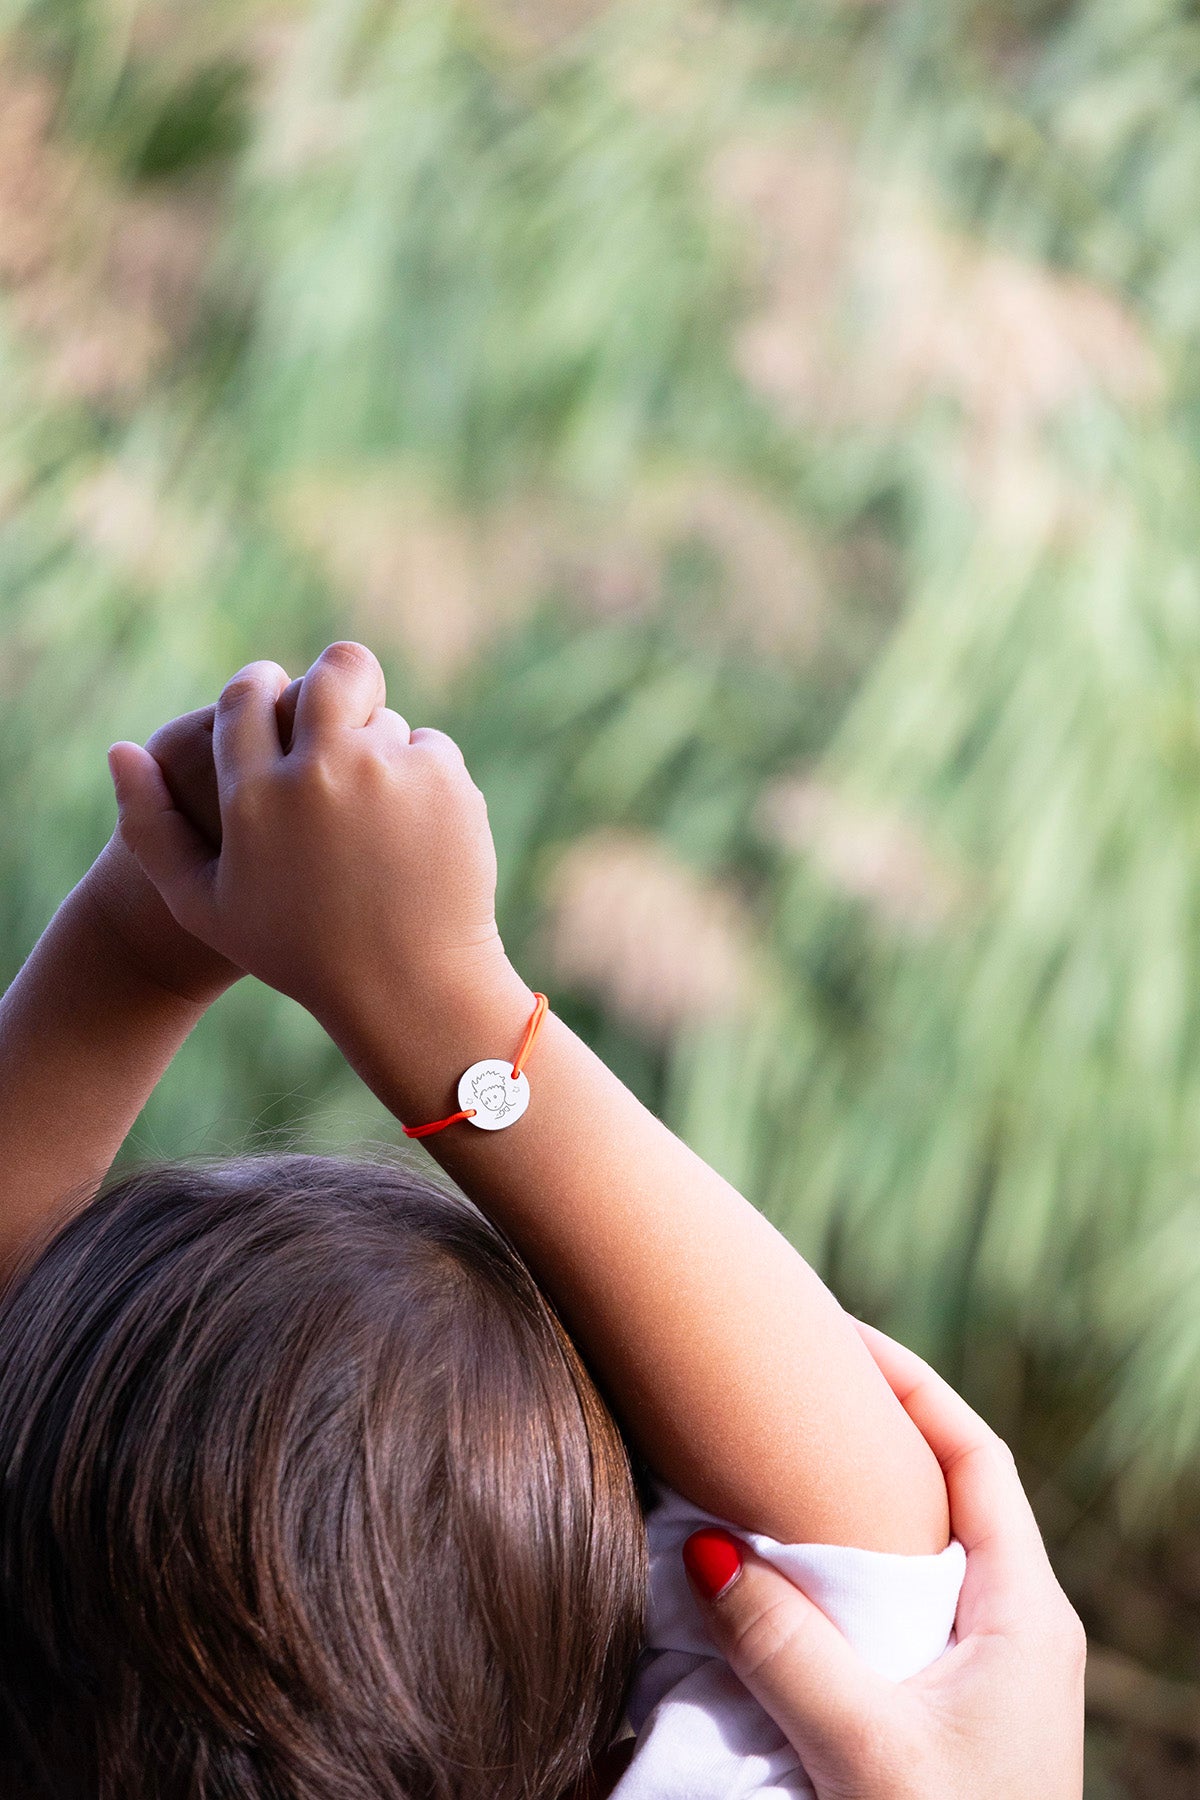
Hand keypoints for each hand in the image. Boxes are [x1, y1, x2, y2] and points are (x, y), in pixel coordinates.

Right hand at [106, 643, 505, 1028]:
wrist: (408, 988)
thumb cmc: (298, 952)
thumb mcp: (204, 905)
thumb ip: (150, 828)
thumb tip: (120, 750)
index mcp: (253, 794)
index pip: (248, 694)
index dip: (260, 685)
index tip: (272, 695)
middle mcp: (319, 771)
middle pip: (330, 674)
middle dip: (335, 681)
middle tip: (335, 711)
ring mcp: (386, 770)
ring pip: (383, 717)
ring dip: (377, 746)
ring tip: (371, 812)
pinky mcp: (442, 780)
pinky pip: (428, 748)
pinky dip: (421, 778)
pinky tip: (409, 830)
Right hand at [683, 1322, 1085, 1799]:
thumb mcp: (870, 1750)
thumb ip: (787, 1651)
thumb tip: (705, 1550)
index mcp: (1028, 1609)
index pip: (976, 1452)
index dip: (910, 1382)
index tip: (837, 1333)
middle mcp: (1017, 1625)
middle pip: (948, 1488)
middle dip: (873, 1431)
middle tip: (792, 1384)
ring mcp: (987, 1670)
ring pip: (919, 1552)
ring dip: (854, 1505)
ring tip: (778, 1461)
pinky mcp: (952, 1712)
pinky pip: (898, 1610)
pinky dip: (846, 1573)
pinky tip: (789, 1577)